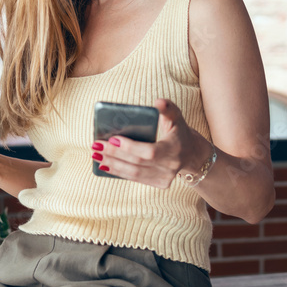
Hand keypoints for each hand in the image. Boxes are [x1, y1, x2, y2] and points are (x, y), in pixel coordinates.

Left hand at [90, 98, 204, 189]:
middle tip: (95, 145)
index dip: (129, 147)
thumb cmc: (179, 131)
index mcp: (174, 149)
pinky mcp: (159, 184)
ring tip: (96, 155)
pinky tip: (105, 165)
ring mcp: (165, 178)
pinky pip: (135, 178)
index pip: (149, 152)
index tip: (111, 138)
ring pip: (134, 173)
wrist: (191, 154)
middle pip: (137, 163)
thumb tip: (157, 102)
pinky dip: (118, 172)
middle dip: (113, 154)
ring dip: (112, 164)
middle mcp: (170, 166)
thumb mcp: (176, 117)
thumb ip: (168, 108)